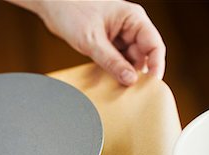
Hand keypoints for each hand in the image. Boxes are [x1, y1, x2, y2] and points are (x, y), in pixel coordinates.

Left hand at [10, 0, 165, 85]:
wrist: (52, 5)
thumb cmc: (71, 12)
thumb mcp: (92, 41)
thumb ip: (112, 61)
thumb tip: (130, 79)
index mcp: (133, 18)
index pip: (154, 45)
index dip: (157, 65)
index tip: (152, 85)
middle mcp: (130, 26)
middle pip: (143, 55)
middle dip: (138, 73)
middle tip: (130, 92)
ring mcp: (119, 35)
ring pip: (130, 60)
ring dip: (125, 73)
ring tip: (117, 88)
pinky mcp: (108, 43)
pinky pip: (117, 60)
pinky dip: (114, 70)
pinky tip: (108, 81)